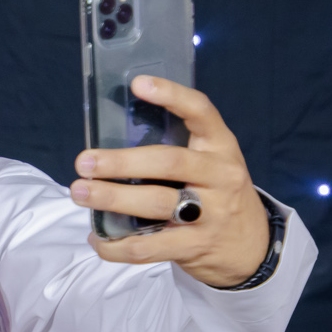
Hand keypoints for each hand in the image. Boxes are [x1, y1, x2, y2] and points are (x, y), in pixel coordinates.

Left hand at [71, 75, 271, 286]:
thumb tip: (110, 142)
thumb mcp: (210, 164)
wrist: (251, 247)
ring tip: (80, 192)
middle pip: (168, 162)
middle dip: (121, 161)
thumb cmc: (214, 195)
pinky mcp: (196, 246)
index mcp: (221, 147)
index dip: (172, 95)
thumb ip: (175, 150)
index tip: (138, 84)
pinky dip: (116, 245)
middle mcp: (221, 176)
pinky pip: (148, 247)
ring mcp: (211, 213)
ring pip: (155, 203)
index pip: (201, 112)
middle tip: (84, 162)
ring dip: (112, 198)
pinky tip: (96, 238)